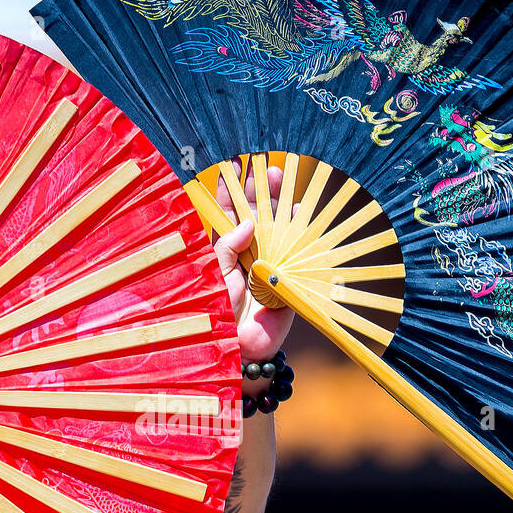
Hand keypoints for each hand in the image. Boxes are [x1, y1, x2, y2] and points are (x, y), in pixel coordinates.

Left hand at [213, 161, 295, 364]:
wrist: (238, 348)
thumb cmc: (216, 313)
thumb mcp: (213, 275)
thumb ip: (226, 246)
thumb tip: (247, 221)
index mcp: (224, 250)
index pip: (227, 213)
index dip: (230, 188)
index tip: (235, 164)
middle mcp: (246, 252)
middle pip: (254, 214)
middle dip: (260, 190)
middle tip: (267, 168)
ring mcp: (267, 263)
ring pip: (275, 227)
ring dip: (279, 204)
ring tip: (282, 181)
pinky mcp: (285, 277)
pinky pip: (294, 251)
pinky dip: (299, 231)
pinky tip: (298, 212)